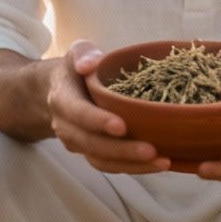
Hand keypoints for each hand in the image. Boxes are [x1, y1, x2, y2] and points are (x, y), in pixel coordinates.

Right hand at [47, 40, 170, 173]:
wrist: (58, 92)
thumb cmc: (75, 69)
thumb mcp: (77, 52)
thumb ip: (83, 53)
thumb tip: (90, 64)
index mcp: (63, 100)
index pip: (78, 113)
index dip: (98, 121)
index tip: (121, 126)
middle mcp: (66, 127)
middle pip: (91, 144)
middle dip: (121, 150)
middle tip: (151, 151)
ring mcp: (77, 144)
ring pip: (101, 161)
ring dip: (131, 165)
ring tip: (162, 162)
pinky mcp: (91, 153)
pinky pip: (109, 166)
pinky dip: (133, 169)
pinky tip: (158, 164)